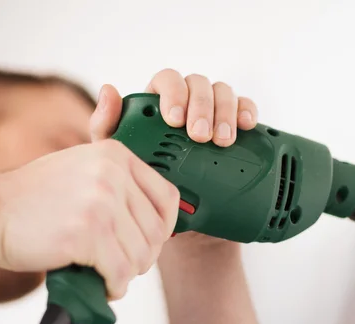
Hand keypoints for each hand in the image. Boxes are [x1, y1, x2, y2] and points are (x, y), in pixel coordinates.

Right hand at [0, 139, 179, 299]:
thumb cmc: (33, 197)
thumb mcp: (81, 166)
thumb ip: (117, 176)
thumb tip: (156, 202)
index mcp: (116, 155)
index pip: (167, 196)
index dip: (165, 226)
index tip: (152, 241)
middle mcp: (113, 174)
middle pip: (156, 232)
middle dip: (143, 256)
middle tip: (122, 264)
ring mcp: (101, 203)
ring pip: (140, 256)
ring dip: (127, 274)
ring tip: (108, 274)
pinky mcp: (87, 234)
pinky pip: (120, 272)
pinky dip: (114, 287)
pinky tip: (102, 285)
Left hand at [89, 70, 258, 250]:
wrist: (174, 212)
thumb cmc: (140, 178)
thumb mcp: (119, 157)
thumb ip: (106, 125)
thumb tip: (108, 91)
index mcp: (158, 101)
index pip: (167, 80)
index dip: (174, 93)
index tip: (175, 121)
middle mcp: (187, 100)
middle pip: (198, 84)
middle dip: (202, 107)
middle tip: (200, 136)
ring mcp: (212, 112)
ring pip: (223, 92)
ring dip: (225, 112)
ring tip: (223, 140)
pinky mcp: (233, 125)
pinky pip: (245, 107)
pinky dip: (247, 111)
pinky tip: (247, 125)